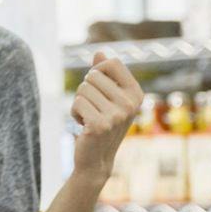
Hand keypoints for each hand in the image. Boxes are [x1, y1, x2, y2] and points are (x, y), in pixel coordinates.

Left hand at [69, 53, 142, 179]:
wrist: (96, 159)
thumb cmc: (101, 123)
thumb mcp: (107, 98)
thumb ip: (104, 75)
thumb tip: (99, 52)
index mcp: (136, 93)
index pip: (112, 63)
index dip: (97, 71)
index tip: (98, 89)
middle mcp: (130, 103)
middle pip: (93, 75)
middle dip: (85, 90)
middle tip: (93, 108)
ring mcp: (117, 115)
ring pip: (82, 89)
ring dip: (79, 103)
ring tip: (89, 118)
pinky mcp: (101, 124)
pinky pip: (77, 103)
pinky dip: (74, 113)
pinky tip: (84, 126)